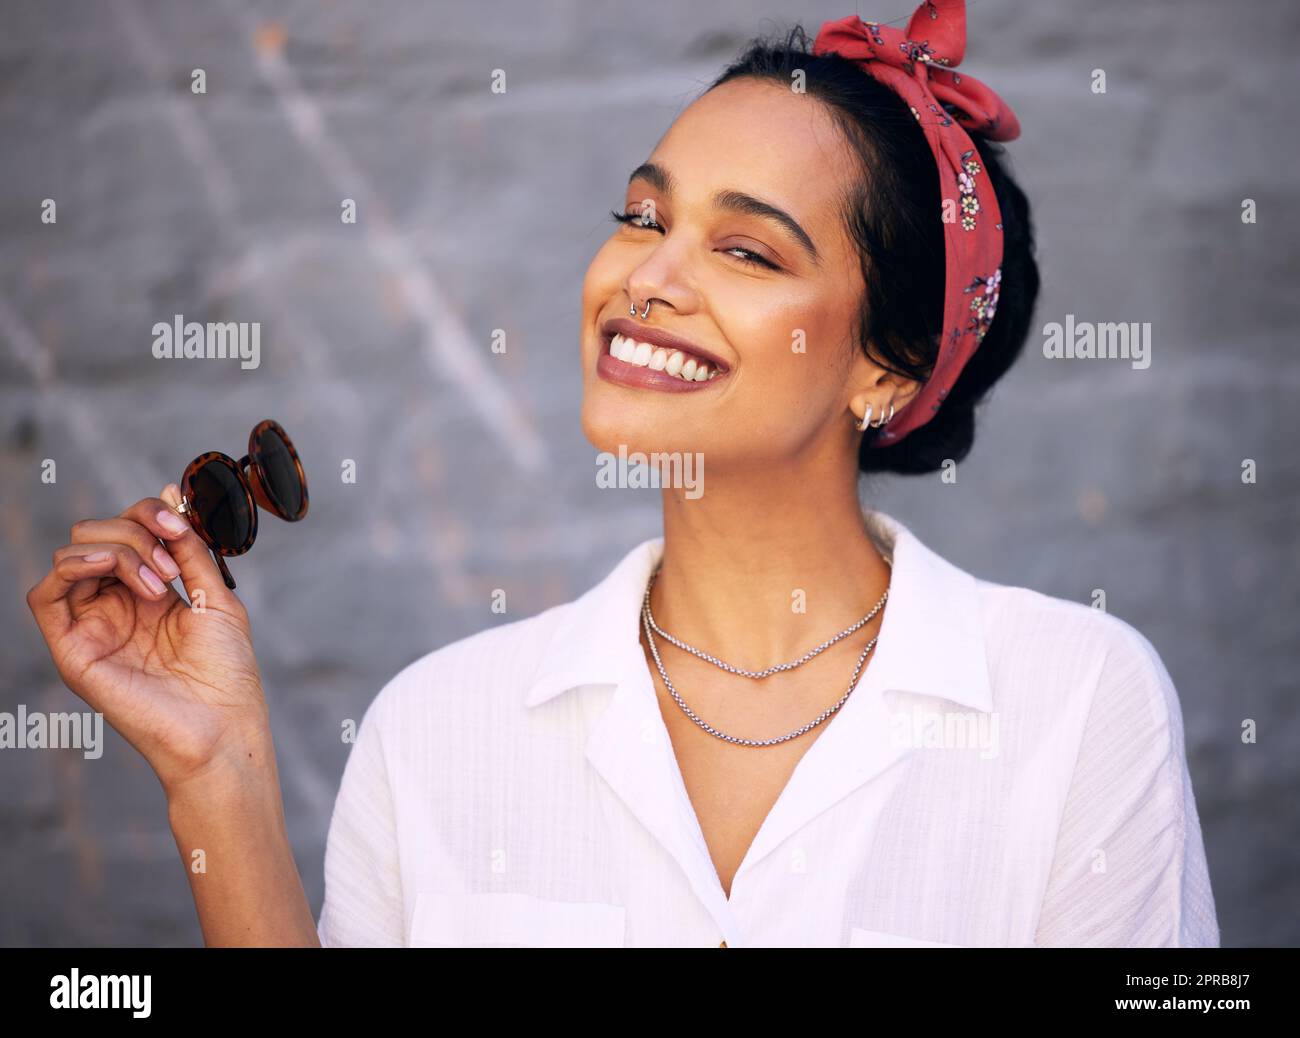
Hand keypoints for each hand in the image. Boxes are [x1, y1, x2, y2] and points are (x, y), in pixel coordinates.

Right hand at [26, 484, 270, 796]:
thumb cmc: (227, 673)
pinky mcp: (73, 650)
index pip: (128, 530)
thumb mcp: (215, 596)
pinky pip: (45, 595)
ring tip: (159, 585)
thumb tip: (167, 493)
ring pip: (73, 555)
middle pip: (97, 535)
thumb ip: (188, 548)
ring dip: (117, 550)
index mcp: (150, 593)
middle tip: (171, 565)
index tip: (179, 524)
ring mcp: (92, 627)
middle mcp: (116, 606)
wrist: (223, 726)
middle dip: (135, 531)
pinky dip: (75, 566)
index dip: (150, 515)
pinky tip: (113, 568)